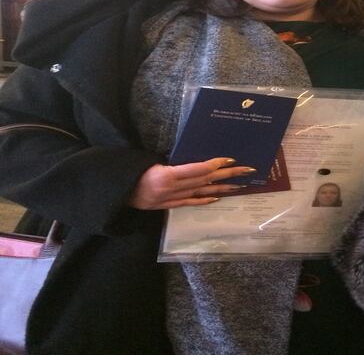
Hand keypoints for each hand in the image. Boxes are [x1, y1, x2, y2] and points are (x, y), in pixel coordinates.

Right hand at [129, 158, 255, 209]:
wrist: (114, 192)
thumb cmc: (130, 170)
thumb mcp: (149, 161)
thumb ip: (172, 163)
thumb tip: (195, 160)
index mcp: (166, 175)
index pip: (197, 169)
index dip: (215, 164)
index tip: (230, 159)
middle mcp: (171, 189)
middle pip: (205, 180)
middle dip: (227, 174)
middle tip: (247, 170)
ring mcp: (170, 199)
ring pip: (201, 192)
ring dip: (221, 188)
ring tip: (239, 185)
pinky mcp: (167, 206)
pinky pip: (190, 203)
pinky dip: (204, 200)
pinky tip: (218, 197)